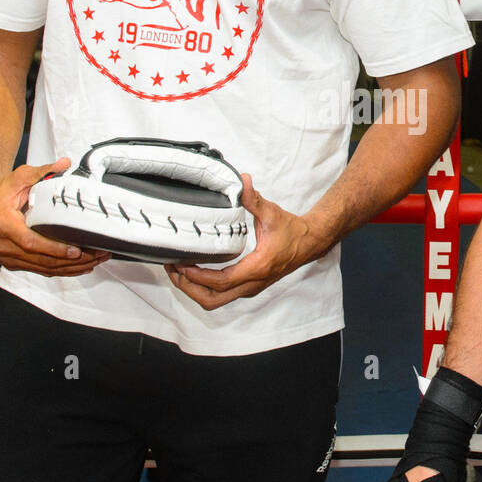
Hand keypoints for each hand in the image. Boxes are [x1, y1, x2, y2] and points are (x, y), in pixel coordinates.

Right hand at [0, 157, 109, 275]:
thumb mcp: (19, 177)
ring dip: (70, 268)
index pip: (30, 242)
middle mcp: (2, 244)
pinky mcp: (11, 262)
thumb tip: (63, 164)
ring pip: (42, 269)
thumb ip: (43, 171)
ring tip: (93, 262)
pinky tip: (77, 267)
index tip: (74, 250)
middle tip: (95, 256)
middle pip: (41, 260)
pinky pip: (38, 270)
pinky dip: (59, 270)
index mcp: (2, 223)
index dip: (54, 249)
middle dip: (71, 262)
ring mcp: (6, 256)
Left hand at [165, 174, 315, 308]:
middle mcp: (252, 283)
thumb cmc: (291, 231)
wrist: (308, 243)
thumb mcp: (271, 212)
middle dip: (188, 288)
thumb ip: (254, 198)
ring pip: (215, 301)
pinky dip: (203, 287)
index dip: (198, 276)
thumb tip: (242, 180)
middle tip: (173, 269)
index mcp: (257, 268)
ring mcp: (249, 287)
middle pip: (212, 299)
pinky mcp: (248, 286)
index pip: (221, 281)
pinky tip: (193, 271)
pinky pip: (221, 295)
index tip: (182, 264)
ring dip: (194, 290)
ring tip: (178, 271)